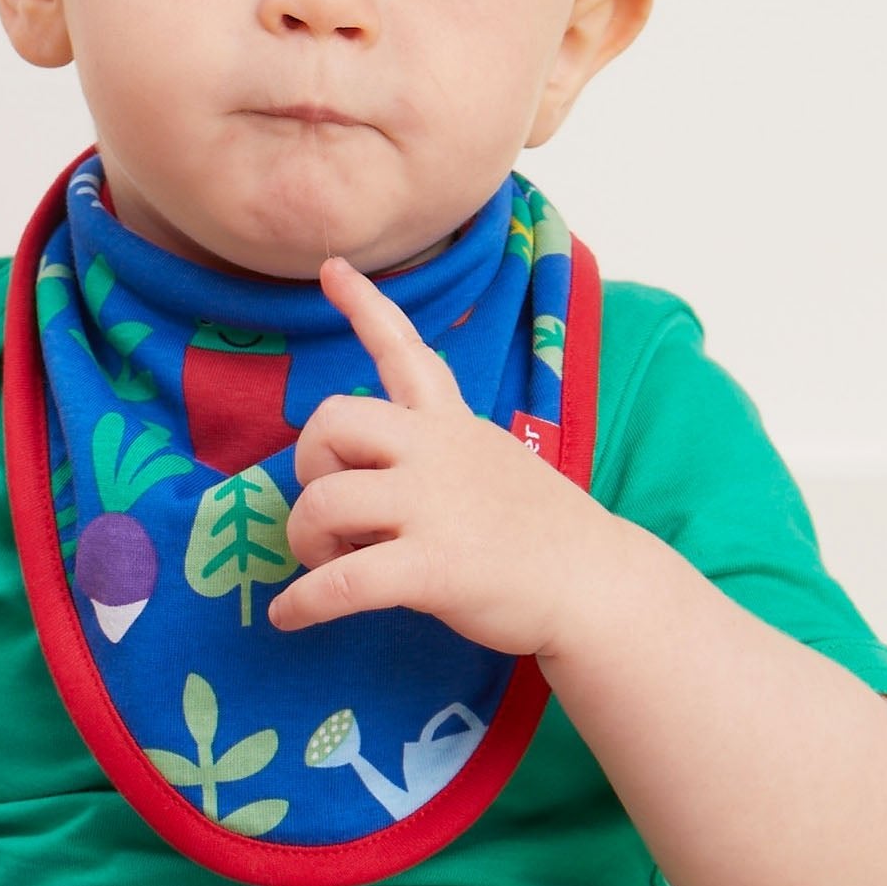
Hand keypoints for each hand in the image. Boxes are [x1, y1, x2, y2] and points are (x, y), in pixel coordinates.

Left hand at [268, 256, 610, 654]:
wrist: (598, 583)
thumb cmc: (539, 529)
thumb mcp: (489, 458)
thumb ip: (433, 452)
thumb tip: (369, 471)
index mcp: (450, 423)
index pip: (405, 350)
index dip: (364, 307)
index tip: (331, 268)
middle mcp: (436, 451)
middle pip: (329, 422)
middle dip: (309, 465)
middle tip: (331, 510)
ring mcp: (433, 507)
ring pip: (322, 501)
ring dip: (306, 540)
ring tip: (330, 564)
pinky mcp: (433, 568)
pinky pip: (340, 583)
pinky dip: (303, 602)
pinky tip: (289, 617)